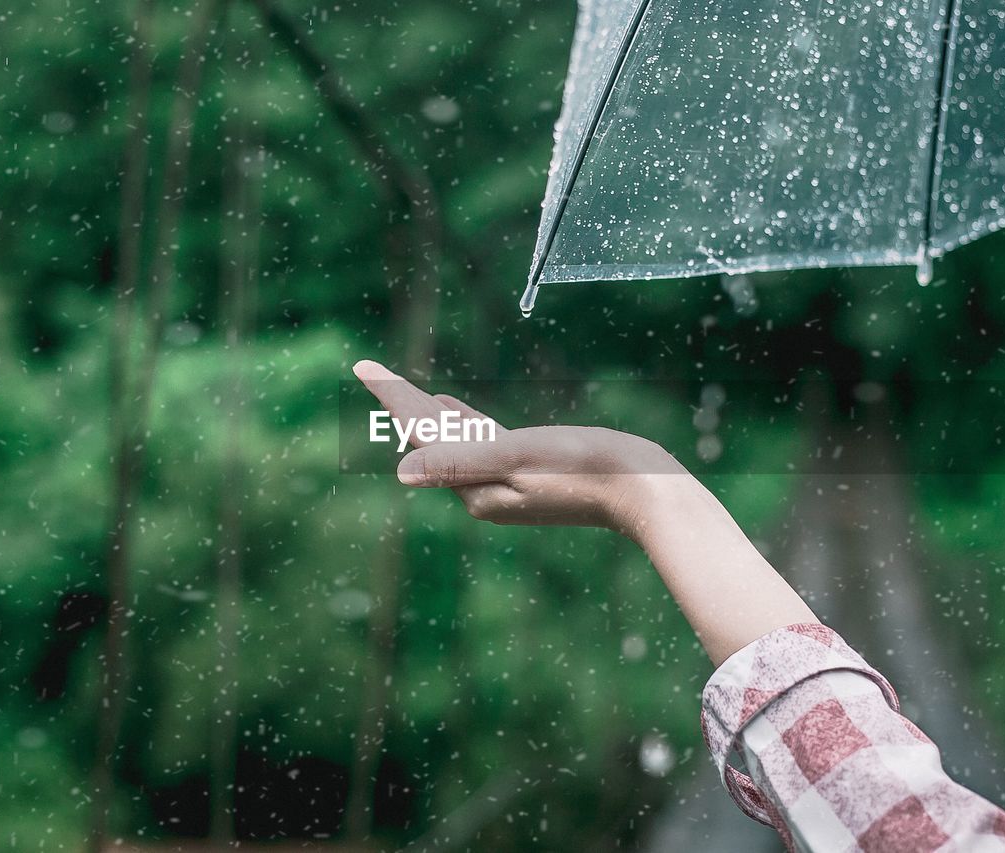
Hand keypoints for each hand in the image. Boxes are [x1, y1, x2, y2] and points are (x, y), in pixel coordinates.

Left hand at [352, 360, 681, 531]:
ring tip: (403, 388)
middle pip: (431, 439)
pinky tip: (454, 407)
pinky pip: (480, 443)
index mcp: (475, 486)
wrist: (643, 492)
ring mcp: (505, 483)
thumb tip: (401, 473)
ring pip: (454, 441)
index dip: (392, 398)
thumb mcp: (518, 458)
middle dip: (401, 403)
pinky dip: (462, 422)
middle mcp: (483, 490)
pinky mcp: (527, 472)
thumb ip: (461, 462)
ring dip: (429, 414)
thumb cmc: (585, 469)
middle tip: (368, 370)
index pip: (422, 436)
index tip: (362, 367)